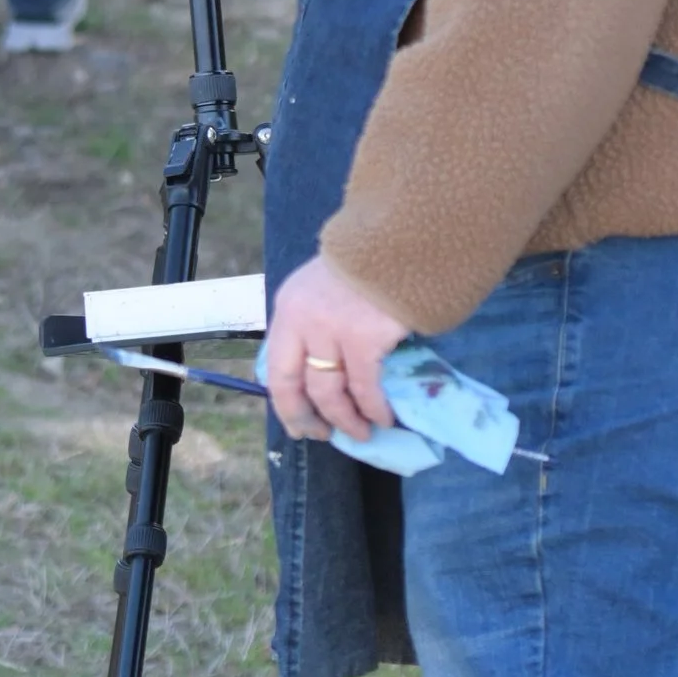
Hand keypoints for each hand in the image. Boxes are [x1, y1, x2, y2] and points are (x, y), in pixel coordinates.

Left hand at [266, 251, 407, 445]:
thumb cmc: (368, 264)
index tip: (300, 427)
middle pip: (297, 386)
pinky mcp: (364, 339)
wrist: (402, 239)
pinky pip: (365, 387)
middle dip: (310, 419)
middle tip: (326, 436)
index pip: (276, 370)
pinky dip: (374, 408)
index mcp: (288, 308)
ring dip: (346, 420)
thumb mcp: (322, 288)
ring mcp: (332, 330)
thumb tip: (317, 374)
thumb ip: (312, 325)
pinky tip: (384, 417)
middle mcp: (302, 320)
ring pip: (330, 392)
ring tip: (363, 433)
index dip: (286, 406)